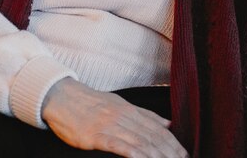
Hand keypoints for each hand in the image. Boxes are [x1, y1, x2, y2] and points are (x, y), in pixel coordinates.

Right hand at [41, 78, 186, 157]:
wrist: (61, 96)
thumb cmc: (90, 103)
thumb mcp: (120, 104)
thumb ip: (144, 115)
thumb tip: (168, 124)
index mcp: (130, 110)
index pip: (158, 129)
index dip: (174, 143)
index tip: (185, 154)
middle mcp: (123, 117)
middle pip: (152, 137)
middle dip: (170, 152)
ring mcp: (109, 126)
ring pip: (139, 142)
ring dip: (156, 155)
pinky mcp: (95, 135)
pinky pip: (117, 145)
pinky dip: (133, 153)